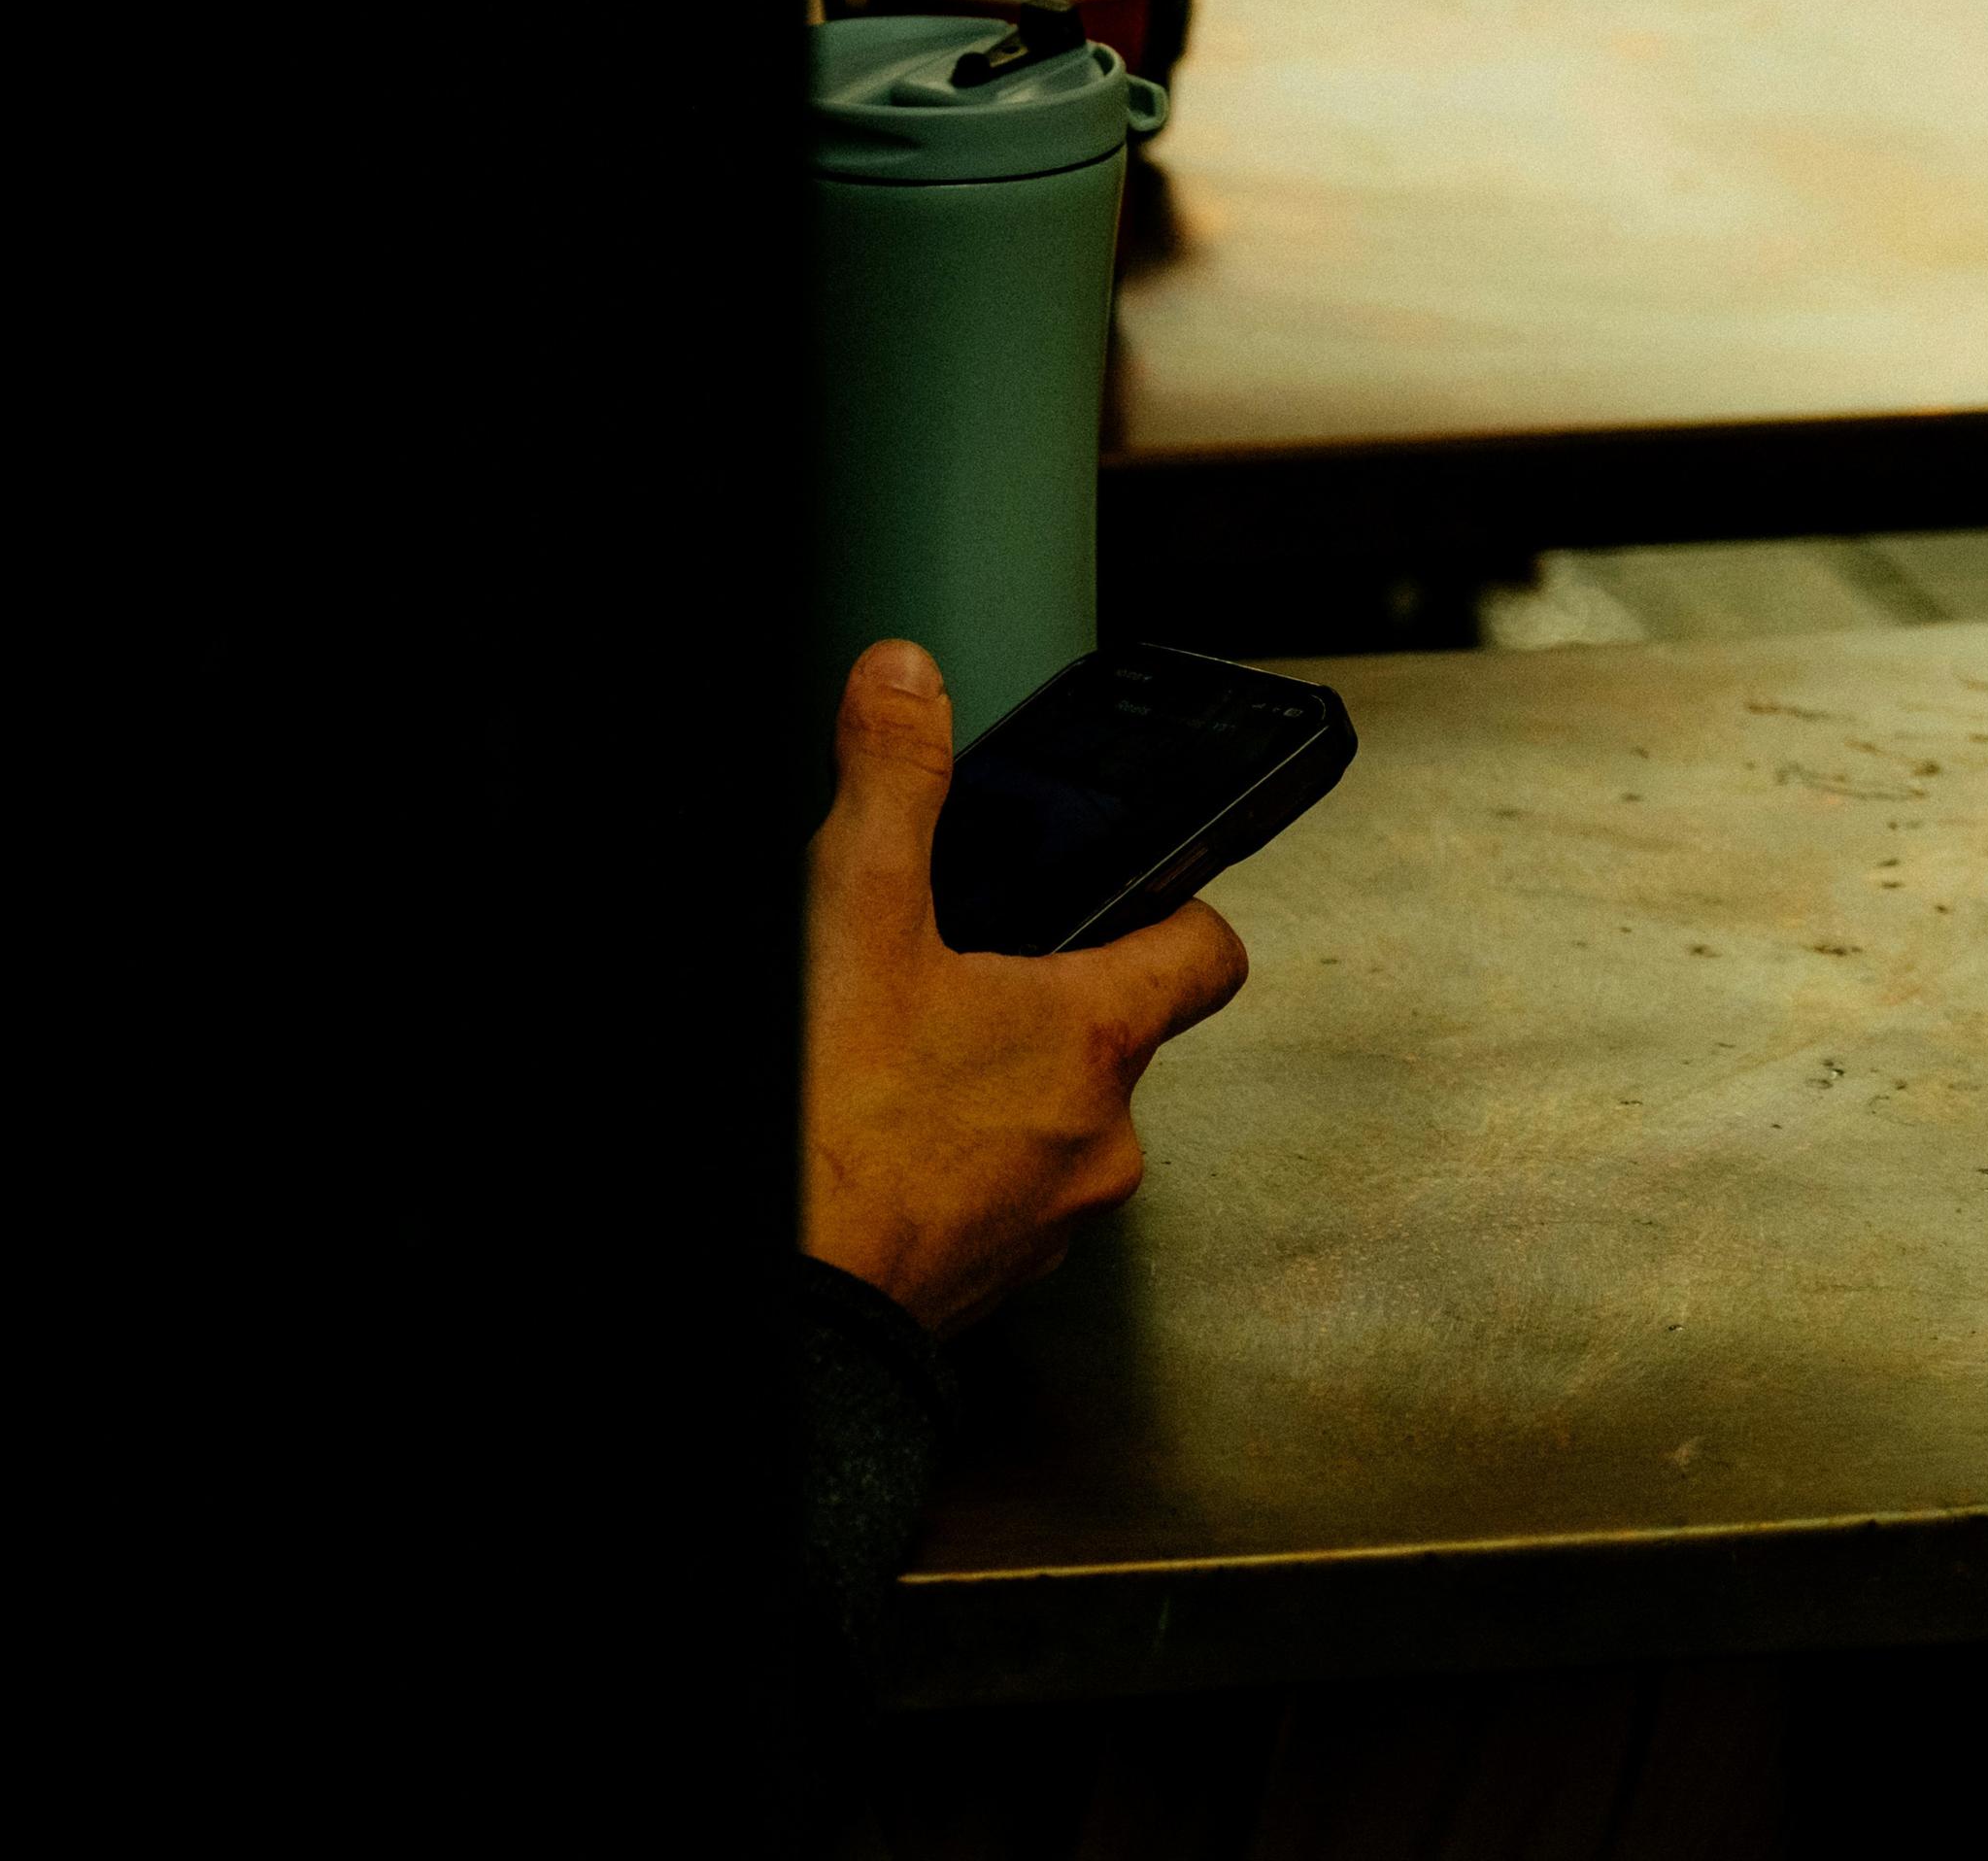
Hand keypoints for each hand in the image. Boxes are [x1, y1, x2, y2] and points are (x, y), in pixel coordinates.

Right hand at [803, 640, 1249, 1330]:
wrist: (782, 1303)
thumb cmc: (828, 1129)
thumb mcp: (851, 915)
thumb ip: (892, 785)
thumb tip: (905, 684)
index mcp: (1093, 1035)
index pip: (1206, 952)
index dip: (1177, 909)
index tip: (1139, 894)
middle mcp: (1099, 1139)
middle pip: (1110, 1038)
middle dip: (1036, 1001)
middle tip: (948, 975)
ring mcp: (1052, 1221)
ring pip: (1050, 1124)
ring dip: (992, 1090)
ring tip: (895, 1061)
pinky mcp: (990, 1280)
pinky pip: (998, 1199)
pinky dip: (952, 1165)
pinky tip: (875, 1140)